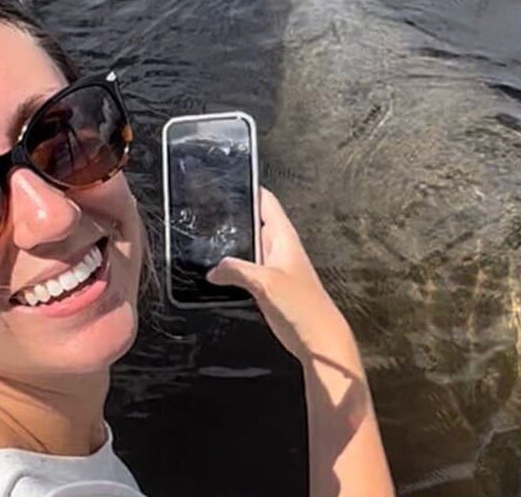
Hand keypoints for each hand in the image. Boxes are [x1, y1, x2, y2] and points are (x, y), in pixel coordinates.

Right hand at [206, 188, 354, 361]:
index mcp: (283, 237)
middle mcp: (277, 248)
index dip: (247, 188)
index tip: (226, 182)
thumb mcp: (265, 282)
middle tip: (203, 212)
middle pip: (252, 223)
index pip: (264, 201)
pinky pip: (244, 271)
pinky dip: (230, 270)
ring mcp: (272, 267)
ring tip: (202, 241)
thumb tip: (214, 270)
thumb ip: (237, 270)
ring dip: (230, 247)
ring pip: (246, 248)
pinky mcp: (267, 287)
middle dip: (232, 219)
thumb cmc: (302, 306)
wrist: (318, 339)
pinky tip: (214, 274)